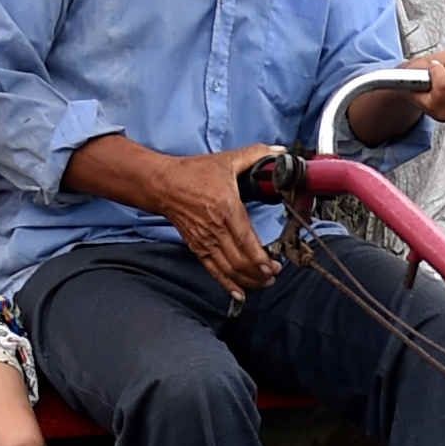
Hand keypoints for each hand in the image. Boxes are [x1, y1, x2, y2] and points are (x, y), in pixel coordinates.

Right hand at [72, 134, 279, 292]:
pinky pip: (214, 271)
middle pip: (240, 262)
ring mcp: (205, 242)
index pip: (246, 241)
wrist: (164, 185)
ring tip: (264, 282)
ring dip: (248, 280)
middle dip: (260, 273)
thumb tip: (280, 151)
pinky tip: (240, 293)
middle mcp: (215, 230)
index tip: (275, 265)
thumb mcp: (227, 160)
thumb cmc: (195, 173)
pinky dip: (227, 285)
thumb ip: (255, 154)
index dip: (261, 259)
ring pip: (229, 270)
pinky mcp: (197, 248)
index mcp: (226, 209)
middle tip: (275, 274)